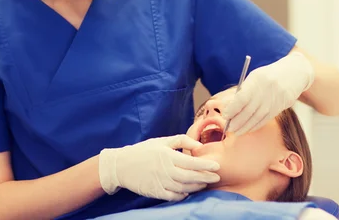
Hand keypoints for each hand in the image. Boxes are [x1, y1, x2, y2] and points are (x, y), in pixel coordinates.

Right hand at [99, 135, 220, 200]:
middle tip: (216, 177)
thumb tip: (199, 146)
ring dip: (197, 186)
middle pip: (191, 177)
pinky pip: (174, 196)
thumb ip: (181, 141)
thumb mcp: (161, 141)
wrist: (122, 166)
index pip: (192, 162)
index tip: (217, 166)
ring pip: (185, 187)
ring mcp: (161, 182)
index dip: (206, 165)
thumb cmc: (143, 151)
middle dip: (206, 178)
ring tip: (205, 183)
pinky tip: (189, 191)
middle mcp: (166, 170)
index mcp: (167, 156)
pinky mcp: (156, 192)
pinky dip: (184, 194)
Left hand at [223, 52, 314, 135]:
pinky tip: (247, 129)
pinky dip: (255, 126)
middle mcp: (266, 91)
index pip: (242, 98)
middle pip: (249, 110)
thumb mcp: (254, 78)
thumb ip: (243, 91)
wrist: (293, 74)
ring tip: (236, 132)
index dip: (233, 109)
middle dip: (237, 121)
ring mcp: (274, 100)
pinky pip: (265, 119)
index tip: (225, 115)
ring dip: (245, 127)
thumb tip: (229, 107)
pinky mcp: (279, 108)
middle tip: (228, 128)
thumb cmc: (267, 76)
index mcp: (257, 80)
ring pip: (257, 117)